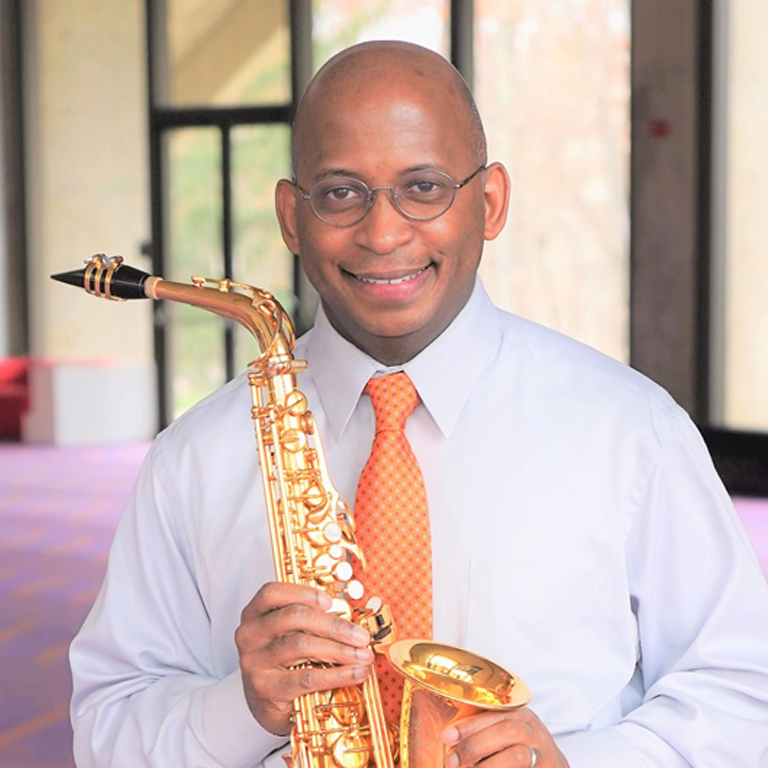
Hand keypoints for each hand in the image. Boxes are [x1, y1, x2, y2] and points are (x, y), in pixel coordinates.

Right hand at [235, 582, 373, 734]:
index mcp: (254, 615)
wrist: (267, 707)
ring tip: (363, 655)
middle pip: (293, 617)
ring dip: (339, 649)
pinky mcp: (266, 688)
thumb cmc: (283, 664)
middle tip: (361, 635)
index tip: (330, 601)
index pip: (272, 593)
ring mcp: (255, 662)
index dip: (303, 593)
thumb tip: (351, 615)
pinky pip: (307, 677)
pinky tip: (355, 674)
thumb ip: (310, 621)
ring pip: (302, 645)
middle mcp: (250, 635)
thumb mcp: (289, 636)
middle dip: (334, 625)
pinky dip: (337, 675)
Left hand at [442, 709, 568, 767]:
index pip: (494, 715)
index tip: (445, 736)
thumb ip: (485, 733)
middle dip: (474, 745)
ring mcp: (545, 755)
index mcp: (522, 717)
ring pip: (517, 756)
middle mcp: (535, 732)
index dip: (468, 726)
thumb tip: (446, 740)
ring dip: (487, 766)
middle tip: (451, 760)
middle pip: (506, 732)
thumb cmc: (522, 751)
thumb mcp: (507, 736)